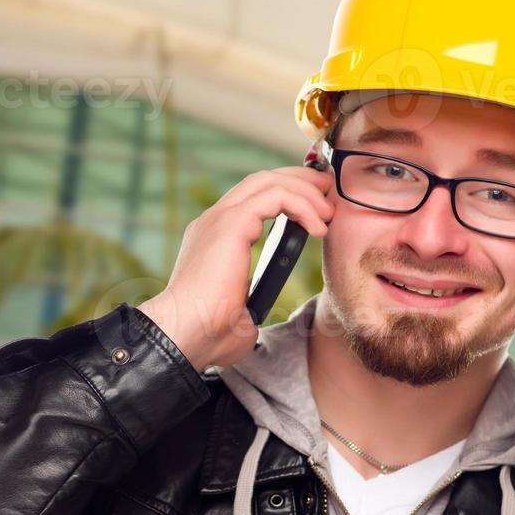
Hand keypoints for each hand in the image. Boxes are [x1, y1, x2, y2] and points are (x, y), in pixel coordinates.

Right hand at [138, 165, 335, 370]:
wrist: (186, 334)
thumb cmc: (209, 334)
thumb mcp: (239, 311)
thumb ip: (248, 302)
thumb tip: (252, 313)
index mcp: (216, 238)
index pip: (253, 198)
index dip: (287, 194)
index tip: (317, 209)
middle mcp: (215, 221)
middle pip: (262, 180)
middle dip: (300, 180)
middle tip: (328, 192)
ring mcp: (220, 218)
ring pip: (270, 182)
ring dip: (305, 191)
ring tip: (328, 212)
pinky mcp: (231, 223)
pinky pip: (275, 197)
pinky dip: (302, 206)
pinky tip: (318, 228)